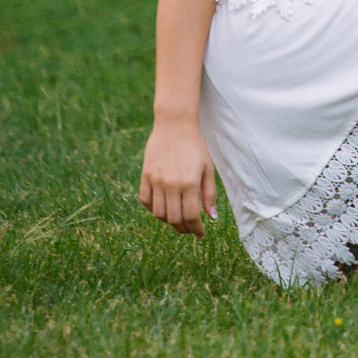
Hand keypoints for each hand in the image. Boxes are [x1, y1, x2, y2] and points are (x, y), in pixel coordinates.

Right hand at [139, 116, 216, 237]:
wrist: (175, 124)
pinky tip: (163, 207)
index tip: (200, 233)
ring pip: (159, 214)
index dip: (196, 229)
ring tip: (177, 219)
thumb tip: (211, 217)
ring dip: (169, 221)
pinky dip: (153, 209)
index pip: (191, 217)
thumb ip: (209, 193)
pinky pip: (146, 201)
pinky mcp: (146, 175)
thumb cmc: (195, 145)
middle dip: (183, 229)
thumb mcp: (207, 167)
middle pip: (174, 219)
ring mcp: (156, 180)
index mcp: (190, 182)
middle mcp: (171, 184)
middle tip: (189, 229)